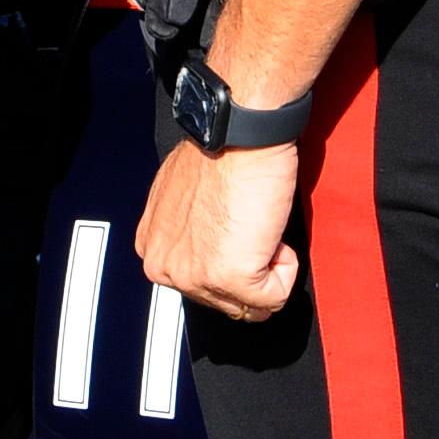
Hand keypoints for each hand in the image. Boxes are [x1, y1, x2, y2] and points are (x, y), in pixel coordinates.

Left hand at [136, 137, 300, 321]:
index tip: (237, 227)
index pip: (200, 284)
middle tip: (251, 223)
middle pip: (223, 300)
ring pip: (249, 304)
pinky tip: (271, 232)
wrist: (239, 134)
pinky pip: (274, 297)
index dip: (231, 258)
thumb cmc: (220, 152)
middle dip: (250, 268)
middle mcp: (165, 267)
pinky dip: (285, 268)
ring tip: (259, 224)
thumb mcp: (182, 196)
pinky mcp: (229, 278)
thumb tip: (207, 243)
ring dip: (267, 267)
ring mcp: (194, 277)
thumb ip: (187, 230)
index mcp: (152, 248)